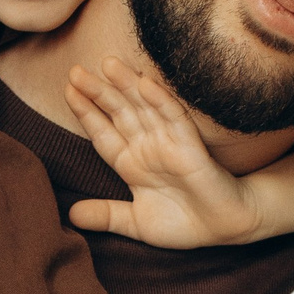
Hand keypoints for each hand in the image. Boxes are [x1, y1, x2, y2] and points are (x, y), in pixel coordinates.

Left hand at [64, 58, 265, 246]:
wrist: (225, 229)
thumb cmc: (185, 224)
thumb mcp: (136, 222)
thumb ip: (106, 215)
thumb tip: (71, 215)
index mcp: (132, 163)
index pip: (103, 133)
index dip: (86, 113)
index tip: (68, 91)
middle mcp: (148, 147)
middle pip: (119, 113)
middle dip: (99, 92)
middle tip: (75, 71)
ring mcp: (169, 143)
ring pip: (144, 108)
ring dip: (127, 85)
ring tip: (107, 64)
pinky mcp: (191, 147)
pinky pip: (174, 119)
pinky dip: (160, 101)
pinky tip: (145, 84)